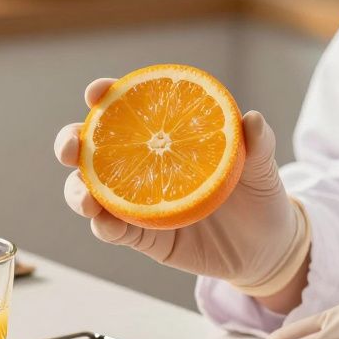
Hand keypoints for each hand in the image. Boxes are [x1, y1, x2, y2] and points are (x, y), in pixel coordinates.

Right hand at [53, 78, 306, 289]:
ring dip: (78, 191)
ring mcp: (139, 202)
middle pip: (92, 150)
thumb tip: (253, 120)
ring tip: (86, 197)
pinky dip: (104, 226)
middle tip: (70, 148)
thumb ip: (258, 144)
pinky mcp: (144, 238)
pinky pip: (114, 231)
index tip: (96, 92)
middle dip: (70, 143)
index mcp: (166, 136)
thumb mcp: (262, 166)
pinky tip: (106, 224)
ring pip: (92, 192)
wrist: (268, 247)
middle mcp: (143, 165)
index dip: (105, 96)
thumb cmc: (260, 195)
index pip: (127, 109)